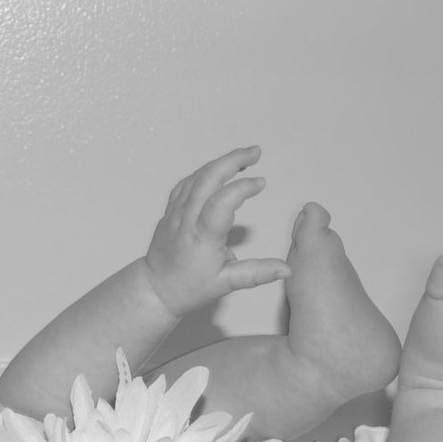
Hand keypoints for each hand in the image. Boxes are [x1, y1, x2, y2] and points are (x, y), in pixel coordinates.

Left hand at [141, 146, 292, 316]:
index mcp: (201, 238)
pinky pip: (186, 183)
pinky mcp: (170, 210)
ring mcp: (175, 213)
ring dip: (220, 162)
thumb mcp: (226, 284)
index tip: (260, 183)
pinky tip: (218, 169)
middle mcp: (186, 220)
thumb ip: (257, 273)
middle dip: (232, 160)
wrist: (156, 289)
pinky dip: (204, 171)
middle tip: (255, 152)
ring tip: (244, 157)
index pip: (221, 203)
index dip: (242, 188)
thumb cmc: (189, 287)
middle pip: (206, 179)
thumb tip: (286, 270)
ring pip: (196, 177)